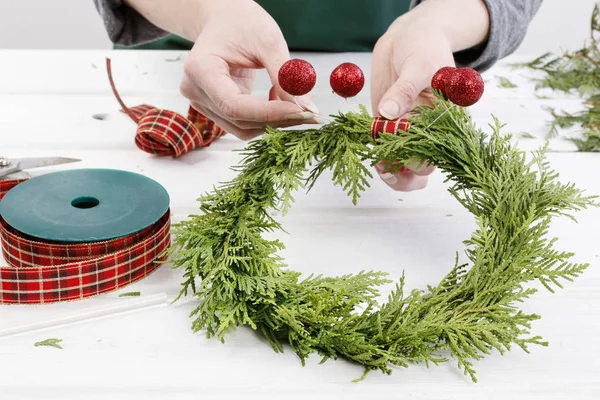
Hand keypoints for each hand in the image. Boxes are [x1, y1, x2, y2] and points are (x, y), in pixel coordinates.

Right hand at [180, 0, 319, 139]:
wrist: (224, 19)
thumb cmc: (241, 22)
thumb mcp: (268, 41)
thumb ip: (286, 76)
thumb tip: (307, 108)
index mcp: (201, 70)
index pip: (235, 106)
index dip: (270, 114)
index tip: (302, 112)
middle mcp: (195, 91)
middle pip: (239, 120)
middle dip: (278, 120)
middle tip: (311, 114)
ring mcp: (203, 102)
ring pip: (242, 128)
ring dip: (274, 123)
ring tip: (298, 107)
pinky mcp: (215, 109)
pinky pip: (243, 124)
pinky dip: (266, 119)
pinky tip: (281, 102)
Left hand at [370, 22, 453, 190]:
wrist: (407, 38)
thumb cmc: (425, 47)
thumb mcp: (418, 65)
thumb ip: (404, 89)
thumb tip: (388, 112)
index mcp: (446, 119)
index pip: (441, 150)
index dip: (425, 160)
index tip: (407, 160)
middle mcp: (428, 130)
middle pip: (423, 166)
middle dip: (406, 173)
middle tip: (388, 167)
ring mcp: (407, 130)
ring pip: (405, 165)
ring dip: (393, 173)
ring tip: (380, 168)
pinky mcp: (387, 126)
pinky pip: (385, 151)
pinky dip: (379, 160)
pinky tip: (372, 159)